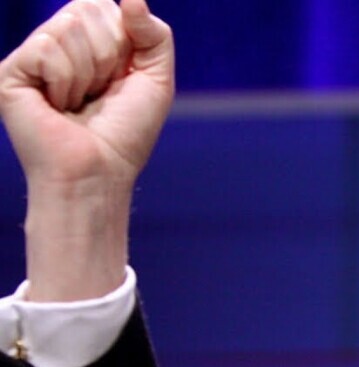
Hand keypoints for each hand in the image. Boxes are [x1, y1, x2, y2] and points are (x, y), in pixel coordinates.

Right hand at [0, 0, 173, 300]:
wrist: (99, 171)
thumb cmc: (125, 132)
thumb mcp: (156, 79)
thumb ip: (154, 34)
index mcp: (88, 41)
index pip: (106, 6)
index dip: (124, 43)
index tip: (119, 79)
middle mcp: (56, 43)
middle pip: (87, 8)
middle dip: (107, 55)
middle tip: (98, 93)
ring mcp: (32, 57)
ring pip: (68, 26)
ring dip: (87, 73)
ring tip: (77, 103)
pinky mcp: (10, 71)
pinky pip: (48, 48)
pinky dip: (65, 81)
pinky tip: (58, 106)